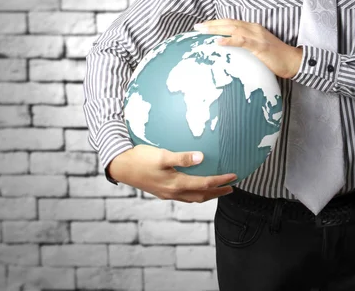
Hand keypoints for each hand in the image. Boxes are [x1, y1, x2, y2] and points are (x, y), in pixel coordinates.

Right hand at [107, 144, 236, 202]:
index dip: (221, 181)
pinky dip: (195, 193)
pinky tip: (195, 187)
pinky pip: (184, 196)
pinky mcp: (161, 191)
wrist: (120, 167)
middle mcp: (173, 192)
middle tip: (232, 187)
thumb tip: (201, 157)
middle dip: (218, 192)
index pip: (205, 184)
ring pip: (193, 198)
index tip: (234, 176)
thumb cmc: (140, 159)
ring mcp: (167, 194)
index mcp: (176, 184)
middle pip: (202, 195)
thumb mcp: (162, 155)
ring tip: (218, 189)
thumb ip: (182, 157)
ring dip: (208, 194)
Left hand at [193, 18, 303, 78]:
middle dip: (211, 24)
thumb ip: (246, 46)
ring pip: (233, 28)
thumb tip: (232, 51)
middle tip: (196, 27)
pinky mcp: (260, 46)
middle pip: (229, 23)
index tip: (202, 26)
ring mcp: (257, 36)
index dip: (216, 23)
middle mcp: (254, 28)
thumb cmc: (276, 58)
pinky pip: (242, 41)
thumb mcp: (258, 49)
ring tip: (202, 31)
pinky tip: (218, 42)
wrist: (293, 61)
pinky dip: (229, 40)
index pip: (231, 23)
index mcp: (253, 28)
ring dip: (216, 29)